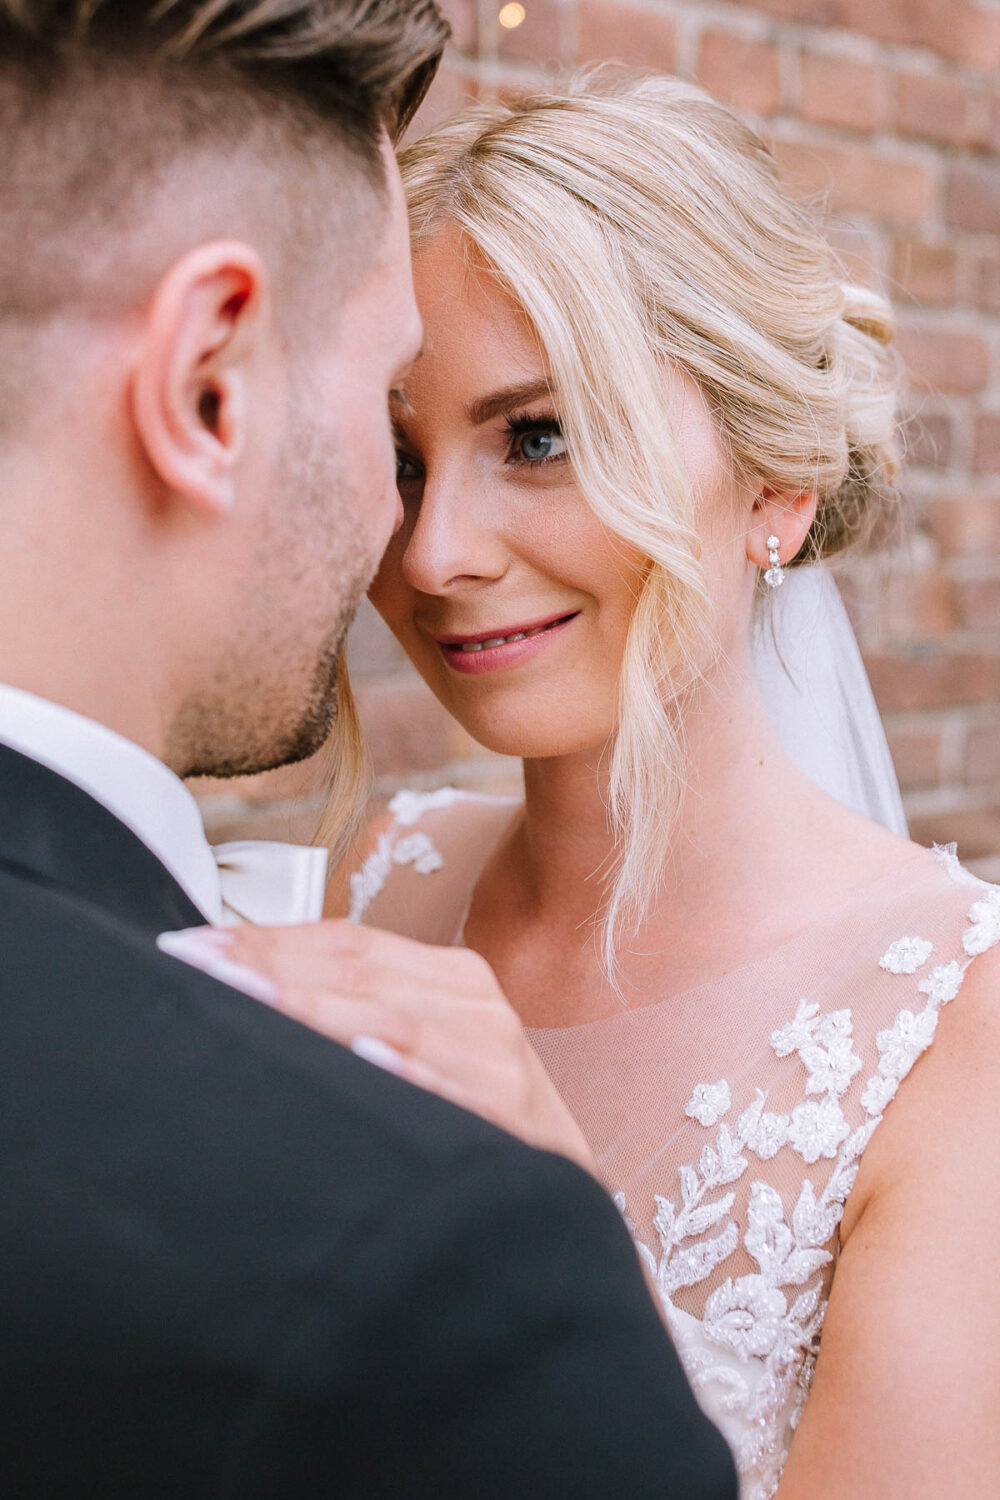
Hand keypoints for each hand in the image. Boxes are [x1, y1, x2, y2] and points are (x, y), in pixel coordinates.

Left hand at [157, 921, 594, 1172]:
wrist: (563, 1198)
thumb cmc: (472, 1122)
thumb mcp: (417, 1054)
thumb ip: (350, 1014)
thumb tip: (244, 989)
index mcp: (450, 977)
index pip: (345, 941)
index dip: (268, 939)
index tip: (192, 946)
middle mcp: (478, 1003)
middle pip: (359, 971)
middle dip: (270, 967)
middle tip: (195, 968)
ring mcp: (499, 1057)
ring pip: (393, 1019)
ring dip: (315, 1009)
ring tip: (247, 1000)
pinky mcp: (517, 1115)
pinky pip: (451, 1088)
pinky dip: (405, 1070)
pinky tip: (359, 1060)